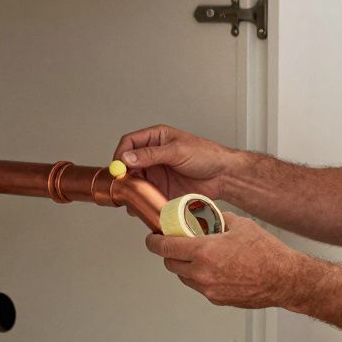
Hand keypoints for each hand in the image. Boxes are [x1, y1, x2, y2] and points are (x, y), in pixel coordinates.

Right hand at [113, 124, 236, 200]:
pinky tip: (141, 203)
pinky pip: (145, 194)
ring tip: (130, 195)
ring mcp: (156, 172)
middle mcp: (153, 155)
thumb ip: (151, 154)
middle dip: (122, 174)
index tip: (118, 167)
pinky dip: (140, 199)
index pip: (129, 142)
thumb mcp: (177, 151)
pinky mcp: (161, 188)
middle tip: (121, 184)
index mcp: (156, 138)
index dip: (121, 154)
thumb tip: (128, 157)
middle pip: (128, 163)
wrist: (223, 176)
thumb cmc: (206, 155)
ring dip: (130, 188)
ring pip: (134, 180)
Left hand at [144, 214, 310, 308]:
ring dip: (184, 266)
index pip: (165, 247)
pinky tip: (214, 268)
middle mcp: (202, 273)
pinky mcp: (217, 299)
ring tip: (197, 256)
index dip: (154, 242)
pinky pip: (199, 287)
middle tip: (175, 244)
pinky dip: (200, 277)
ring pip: (184, 277)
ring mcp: (209, 289)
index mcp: (204, 251)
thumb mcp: (240, 224)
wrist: (284, 279)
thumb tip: (209, 217)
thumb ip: (218, 219)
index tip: (153, 238)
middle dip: (169, 253)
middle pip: (170, 264)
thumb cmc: (267, 254)